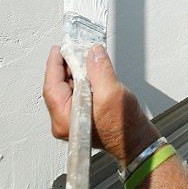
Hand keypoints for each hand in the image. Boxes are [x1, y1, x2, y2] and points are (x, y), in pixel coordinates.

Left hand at [43, 44, 159, 165]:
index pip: (52, 87)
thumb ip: (99, 70)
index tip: (58, 49)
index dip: (55, 65)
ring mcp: (71, 120)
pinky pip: (75, 94)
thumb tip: (93, 52)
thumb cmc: (124, 126)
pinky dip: (81, 80)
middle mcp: (64, 121)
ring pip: (67, 89)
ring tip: (85, 58)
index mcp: (65, 119)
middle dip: (67, 67)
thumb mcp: (111, 92)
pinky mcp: (80, 116)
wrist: (135, 139)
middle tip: (74, 49)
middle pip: (58, 87)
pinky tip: (90, 72)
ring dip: (75, 72)